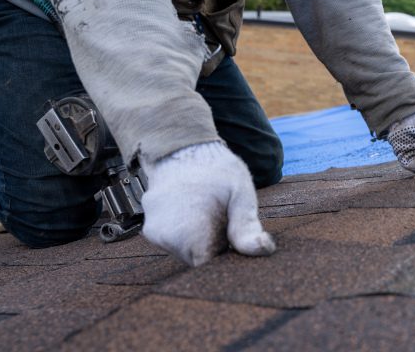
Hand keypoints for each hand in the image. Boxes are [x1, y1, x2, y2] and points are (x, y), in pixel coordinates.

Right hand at [140, 142, 274, 265]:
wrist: (182, 147)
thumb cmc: (215, 169)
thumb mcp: (240, 193)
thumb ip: (247, 226)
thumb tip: (262, 250)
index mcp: (189, 231)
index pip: (210, 268)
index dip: (227, 259)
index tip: (236, 242)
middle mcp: (165, 237)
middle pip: (198, 262)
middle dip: (216, 249)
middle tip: (225, 221)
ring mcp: (155, 233)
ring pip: (187, 253)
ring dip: (203, 242)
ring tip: (210, 213)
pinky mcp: (151, 230)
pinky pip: (177, 242)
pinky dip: (190, 235)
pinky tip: (197, 213)